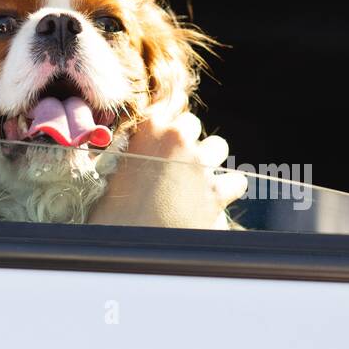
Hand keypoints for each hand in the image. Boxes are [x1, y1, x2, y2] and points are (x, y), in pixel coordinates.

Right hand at [87, 106, 246, 228]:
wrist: (126, 243)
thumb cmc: (112, 210)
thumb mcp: (114, 170)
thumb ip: (135, 150)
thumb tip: (144, 148)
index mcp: (147, 128)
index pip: (168, 106)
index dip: (168, 124)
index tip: (166, 135)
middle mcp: (176, 138)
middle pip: (192, 125)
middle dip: (187, 141)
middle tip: (176, 164)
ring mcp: (198, 163)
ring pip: (218, 147)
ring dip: (209, 162)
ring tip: (195, 182)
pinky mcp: (215, 191)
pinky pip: (236, 181)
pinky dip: (228, 190)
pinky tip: (214, 201)